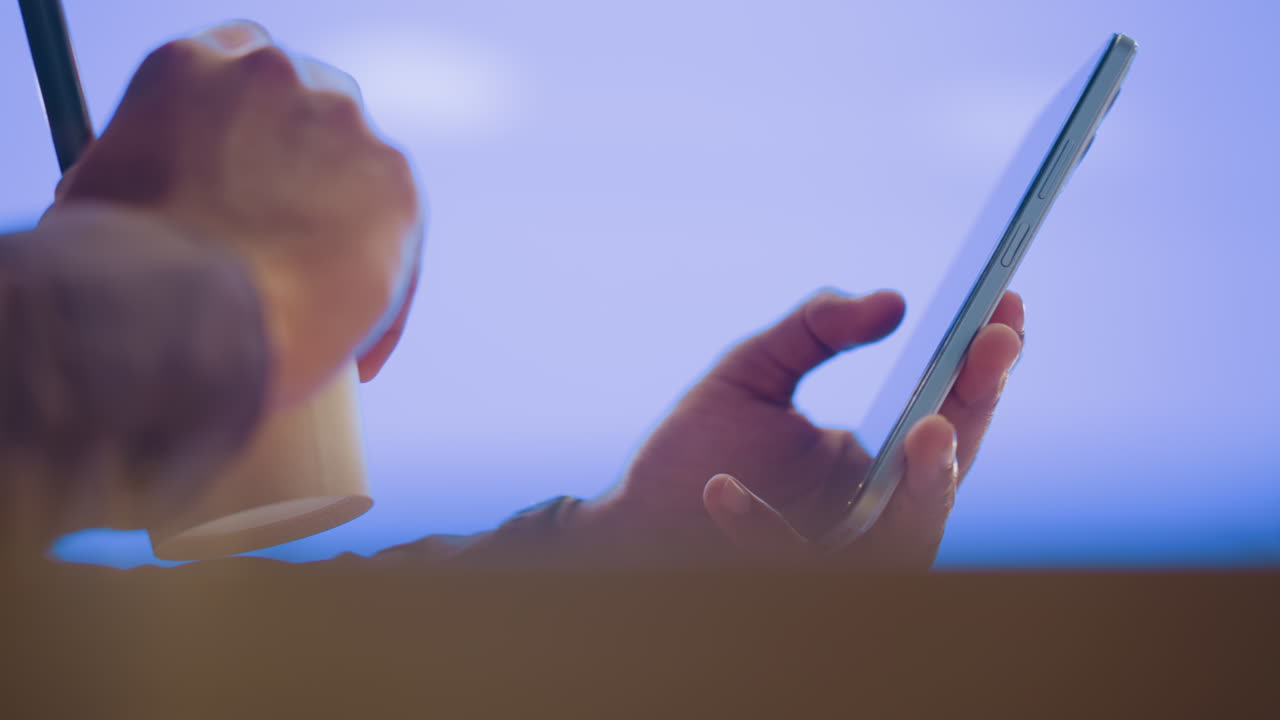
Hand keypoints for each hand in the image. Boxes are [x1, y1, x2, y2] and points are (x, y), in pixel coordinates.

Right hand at [45, 20, 422, 406]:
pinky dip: (383, 295)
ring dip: (347, 236)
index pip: (237, 64)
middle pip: (311, 108)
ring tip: (319, 318)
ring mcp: (338, 120)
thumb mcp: (103, 201)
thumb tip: (160, 200)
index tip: (255, 174)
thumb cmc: (117, 279)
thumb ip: (151, 176)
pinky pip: (399, 236)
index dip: (252, 127)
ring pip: (359, 175)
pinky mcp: (394, 177)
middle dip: (310, 174)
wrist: (178, 316)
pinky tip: (356, 353)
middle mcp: (270, 74)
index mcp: (187, 67)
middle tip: (292, 247)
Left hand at [575, 288, 1023, 567]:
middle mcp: (870, 513)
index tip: (1005, 300)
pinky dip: (759, 531)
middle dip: (975, 409)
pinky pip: (787, 566)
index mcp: (874, 461)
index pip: (947, 411)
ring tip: (929, 425)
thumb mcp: (752, 372)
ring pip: (906, 537)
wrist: (634, 519)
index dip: (983, 362)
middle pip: (946, 467)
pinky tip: (720, 489)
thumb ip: (814, 330)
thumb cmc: (697, 447)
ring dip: (926, 485)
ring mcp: (835, 556)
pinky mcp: (780, 586)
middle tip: (991, 348)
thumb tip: (894, 303)